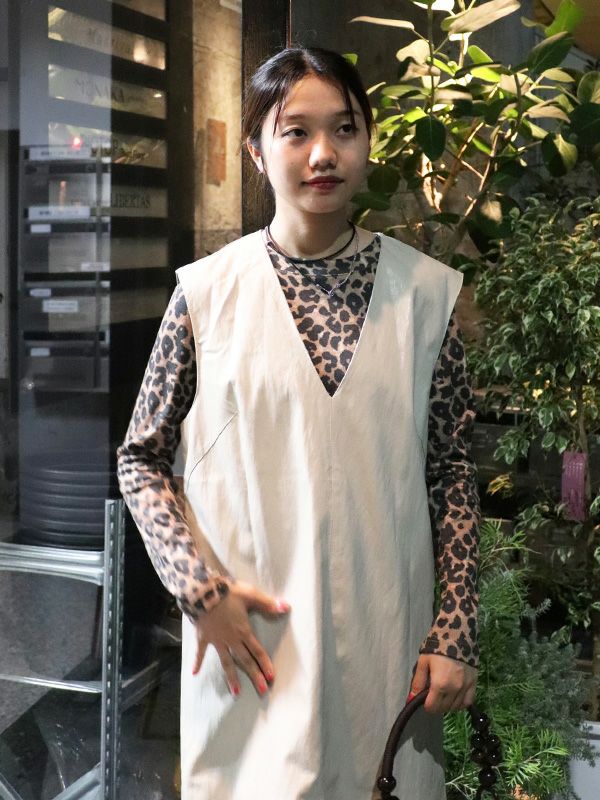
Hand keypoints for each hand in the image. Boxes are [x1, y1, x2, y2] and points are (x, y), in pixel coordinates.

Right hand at [192, 580, 289, 697]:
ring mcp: (216, 640)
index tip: (271, 678)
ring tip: (236, 692)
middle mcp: (231, 640)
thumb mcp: (251, 595)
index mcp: (243, 631)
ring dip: (231, 677)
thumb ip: (268, 603)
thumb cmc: (228, 593)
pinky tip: (194, 673)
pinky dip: (197, 662)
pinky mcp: (203, 637)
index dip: (265, 664)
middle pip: (245, 660)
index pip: (258, 651)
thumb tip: (287, 607)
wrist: (203, 592)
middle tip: (262, 691)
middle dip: (254, 675)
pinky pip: (200, 652)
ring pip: (226, 662)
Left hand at [408, 653, 476, 713]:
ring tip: (442, 697)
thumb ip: (418, 682)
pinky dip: (461, 704)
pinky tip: (455, 698)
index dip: (426, 706)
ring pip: (456, 707)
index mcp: (440, 684)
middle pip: (444, 708)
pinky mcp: (474, 683)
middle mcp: (454, 689)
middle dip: (436, 706)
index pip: (432, 707)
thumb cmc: (436, 648)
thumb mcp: (423, 662)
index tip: (424, 700)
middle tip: (432, 697)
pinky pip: (468, 701)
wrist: (456, 635)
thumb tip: (411, 699)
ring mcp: (465, 687)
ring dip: (447, 706)